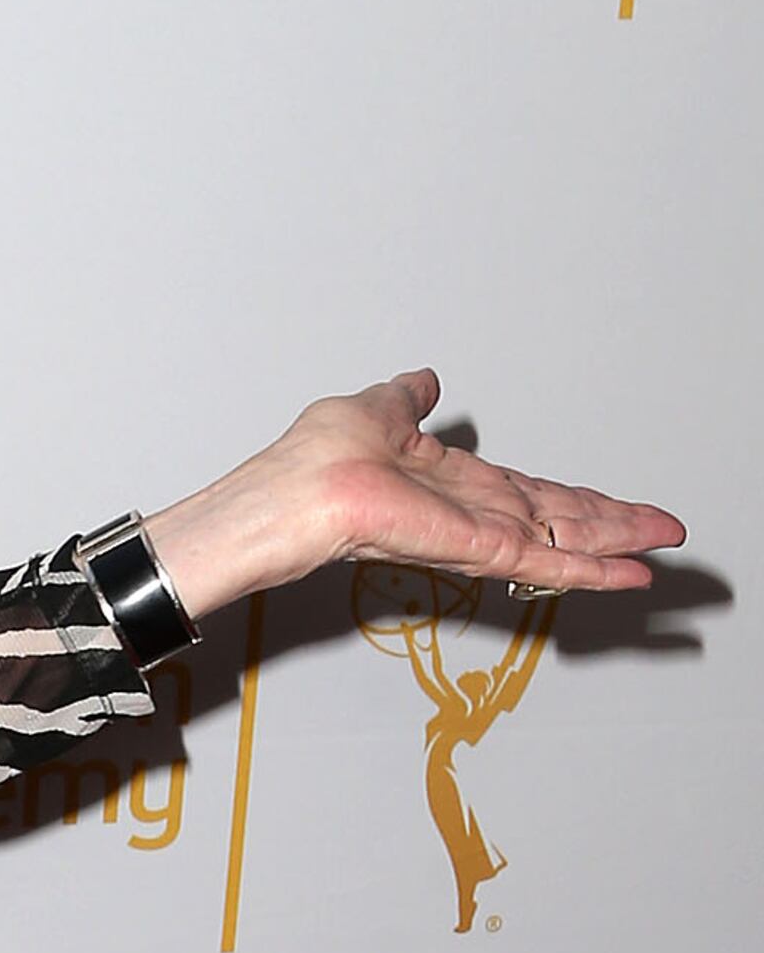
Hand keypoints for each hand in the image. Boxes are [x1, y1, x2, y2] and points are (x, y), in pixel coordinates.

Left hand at [146, 372, 681, 626]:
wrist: (288, 496)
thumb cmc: (310, 462)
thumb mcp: (374, 409)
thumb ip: (407, 399)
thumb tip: (425, 379)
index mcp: (448, 483)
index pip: (528, 492)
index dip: (574, 498)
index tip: (615, 504)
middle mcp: (466, 512)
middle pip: (558, 519)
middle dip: (614, 524)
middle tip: (664, 530)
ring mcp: (472, 535)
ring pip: (561, 540)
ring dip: (615, 544)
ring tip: (661, 550)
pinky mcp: (472, 550)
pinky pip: (540, 561)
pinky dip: (587, 568)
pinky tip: (626, 573)